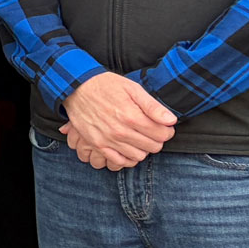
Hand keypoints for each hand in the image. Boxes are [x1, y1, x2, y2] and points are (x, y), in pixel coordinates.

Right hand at [59, 73, 176, 168]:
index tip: (163, 125)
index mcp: (132, 116)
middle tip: (152, 131)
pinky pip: (119, 161)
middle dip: (157, 139)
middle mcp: (120, 131)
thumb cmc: (106, 86)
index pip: (163, 134)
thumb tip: (171, 120)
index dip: (167, 130)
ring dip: (143, 148)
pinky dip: (127, 158)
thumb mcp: (132, 89)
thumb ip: (153, 106)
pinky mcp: (98, 145)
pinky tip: (128, 147)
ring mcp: (108, 140)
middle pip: (153, 147)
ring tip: (139, 137)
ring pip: (138, 156)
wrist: (77, 88)